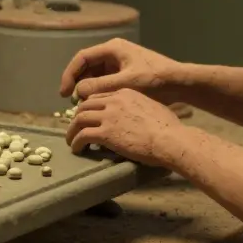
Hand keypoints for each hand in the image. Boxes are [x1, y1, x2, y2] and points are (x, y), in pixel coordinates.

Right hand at [59, 38, 186, 102]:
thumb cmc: (155, 80)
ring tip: (82, 105)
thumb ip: (99, 86)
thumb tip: (78, 91)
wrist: (181, 83)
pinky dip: (98, 90)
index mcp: (113, 48)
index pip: (82, 58)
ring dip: (87, 88)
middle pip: (87, 66)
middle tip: (71, 101)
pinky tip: (97, 104)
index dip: (69, 74)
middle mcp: (114, 52)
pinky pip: (105, 80)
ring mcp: (120, 62)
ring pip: (95, 74)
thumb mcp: (125, 84)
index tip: (64, 92)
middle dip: (77, 82)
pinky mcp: (126, 73)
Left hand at [64, 88, 182, 165]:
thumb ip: (141, 108)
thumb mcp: (153, 108)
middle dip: (77, 117)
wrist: (171, 139)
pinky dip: (76, 142)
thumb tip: (139, 118)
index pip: (99, 97)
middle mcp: (114, 101)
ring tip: (72, 141)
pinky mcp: (106, 133)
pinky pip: (82, 136)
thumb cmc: (170, 128)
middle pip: (85, 105)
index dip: (90, 108)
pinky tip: (77, 149)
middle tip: (76, 129)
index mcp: (125, 93)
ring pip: (79, 119)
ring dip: (72, 131)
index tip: (89, 118)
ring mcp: (109, 116)